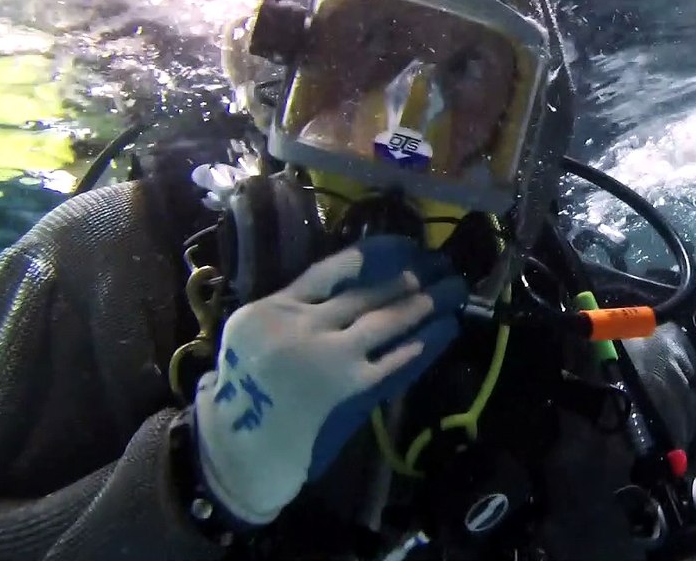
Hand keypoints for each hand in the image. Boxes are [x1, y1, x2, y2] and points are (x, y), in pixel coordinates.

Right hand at [193, 235, 466, 524]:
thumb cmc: (247, 388)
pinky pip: (398, 361)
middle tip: (444, 262)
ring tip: (455, 289)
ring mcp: (331, 361)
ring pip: (389, 320)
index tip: (410, 244)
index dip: (381, 253)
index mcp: (275, 308)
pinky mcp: (352, 394)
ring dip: (428, 302)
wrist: (240, 451)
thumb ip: (296, 306)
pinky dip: (426, 343)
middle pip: (370, 292)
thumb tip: (358, 279)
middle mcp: (303, 328)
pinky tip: (447, 328)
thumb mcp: (254, 335)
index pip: (335, 267)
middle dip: (413, 274)